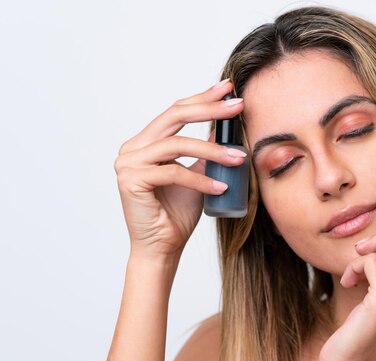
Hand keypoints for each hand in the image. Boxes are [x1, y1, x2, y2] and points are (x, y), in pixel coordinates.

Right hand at [114, 80, 245, 257]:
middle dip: (209, 109)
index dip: (203, 98)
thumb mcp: (198, 175)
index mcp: (145, 142)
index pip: (176, 112)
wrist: (162, 248)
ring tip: (239, 158)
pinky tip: (221, 188)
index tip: (229, 88)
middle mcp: (133, 148)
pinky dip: (201, 180)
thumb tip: (224, 127)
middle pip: (174, 117)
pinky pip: (173, 172)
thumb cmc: (177, 214)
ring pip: (177, 145)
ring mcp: (128, 163)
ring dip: (212, 151)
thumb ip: (205, 152)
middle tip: (237, 106)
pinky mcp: (131, 181)